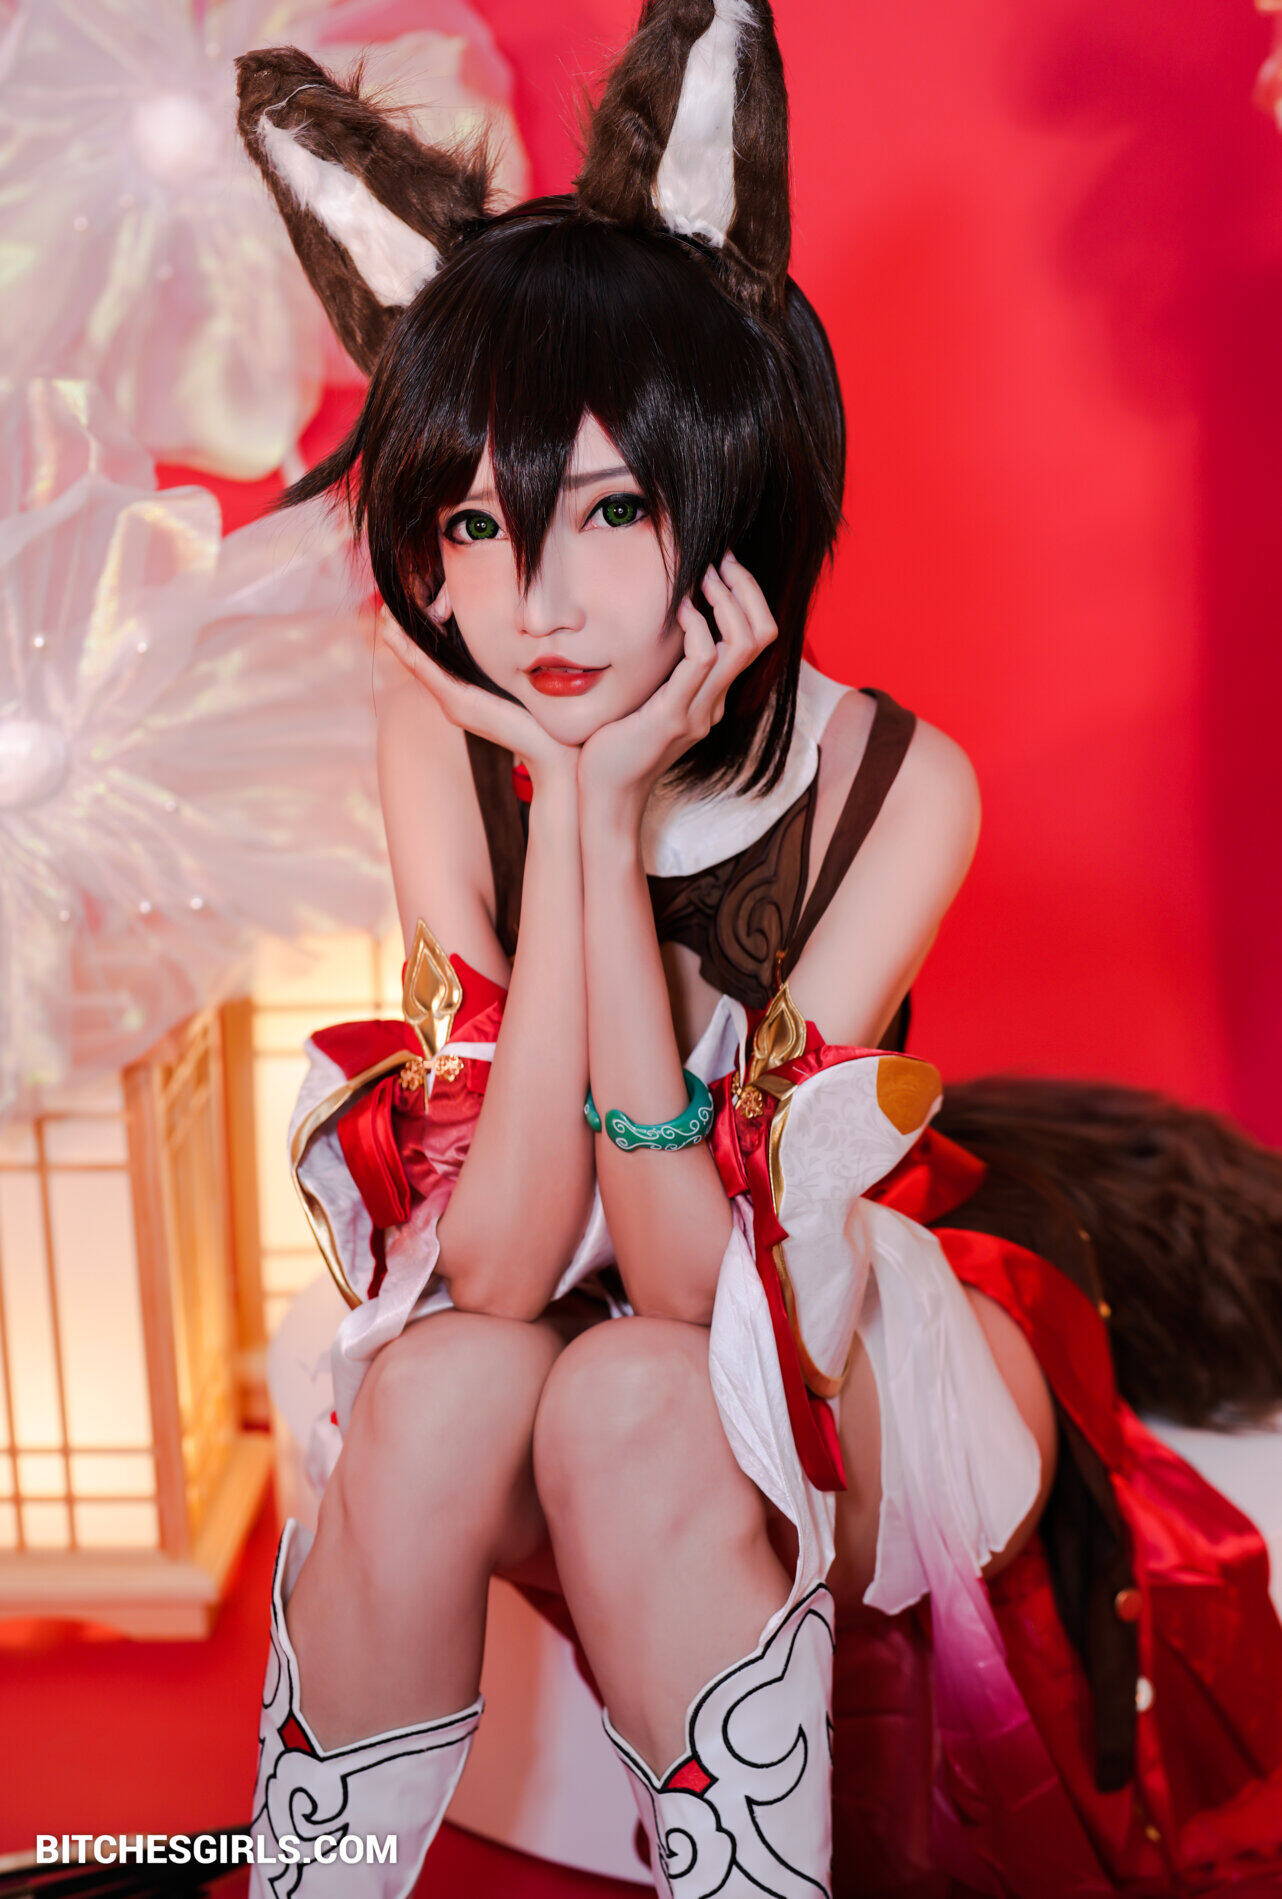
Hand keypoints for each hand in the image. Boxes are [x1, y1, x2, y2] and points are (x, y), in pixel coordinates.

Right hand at [376, 611, 576, 786]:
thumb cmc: (543, 719)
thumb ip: (504, 669)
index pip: (432, 662)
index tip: (406, 613)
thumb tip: (508, 644)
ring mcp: (453, 705)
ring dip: (400, 642)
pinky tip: (398, 635)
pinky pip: (430, 673)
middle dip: (401, 636)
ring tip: (385, 618)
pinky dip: (412, 653)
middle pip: (418, 663)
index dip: (415, 639)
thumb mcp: (518, 686)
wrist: (552, 754)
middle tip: (386, 608)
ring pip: (418, 666)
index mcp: (464, 695)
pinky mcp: (460, 705)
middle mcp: (452, 700)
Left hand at [577, 550, 777, 819]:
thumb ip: (657, 671)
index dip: (748, 598)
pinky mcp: (674, 717)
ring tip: (702, 573)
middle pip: (762, 635)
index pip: (755, 639)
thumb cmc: (612, 746)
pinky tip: (678, 608)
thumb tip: (649, 632)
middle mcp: (714, 704)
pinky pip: (701, 661)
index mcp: (711, 698)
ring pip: (741, 644)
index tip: (721, 566)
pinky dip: (695, 626)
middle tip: (720, 558)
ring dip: (724, 599)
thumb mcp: (643, 700)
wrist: (603, 796)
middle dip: (746, 588)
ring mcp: (699, 712)